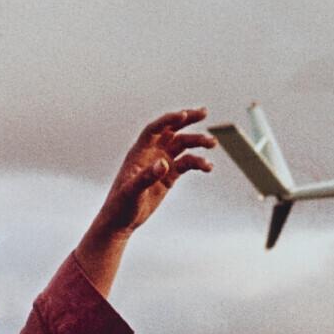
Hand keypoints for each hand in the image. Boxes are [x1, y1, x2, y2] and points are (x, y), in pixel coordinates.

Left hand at [87, 107, 214, 239]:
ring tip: (213, 144)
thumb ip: (147, 177)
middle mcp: (152, 153)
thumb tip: (164, 164)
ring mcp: (162, 164)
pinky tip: (208, 167)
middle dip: (188, 120)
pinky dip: (198, 163)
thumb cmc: (121, 205)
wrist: (121, 220)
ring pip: (182, 146)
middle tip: (204, 112)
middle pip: (171, 130)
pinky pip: (187, 164)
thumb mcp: (132, 192)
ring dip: (197, 142)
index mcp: (139, 152)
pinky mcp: (169, 176)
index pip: (155, 130)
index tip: (184, 115)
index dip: (168, 120)